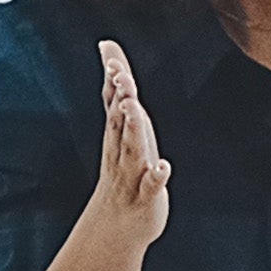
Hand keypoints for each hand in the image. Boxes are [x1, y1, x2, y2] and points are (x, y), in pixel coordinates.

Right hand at [83, 40, 170, 246]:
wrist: (117, 224)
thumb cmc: (124, 169)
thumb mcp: (120, 126)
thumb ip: (116, 87)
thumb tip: (106, 46)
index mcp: (118, 133)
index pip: (113, 102)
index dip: (113, 79)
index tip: (109, 54)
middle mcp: (122, 149)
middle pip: (120, 120)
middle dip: (121, 97)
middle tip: (120, 75)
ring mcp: (132, 173)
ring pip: (132, 148)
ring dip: (133, 129)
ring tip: (133, 109)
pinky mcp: (146, 196)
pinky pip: (150, 186)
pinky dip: (156, 176)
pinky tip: (163, 167)